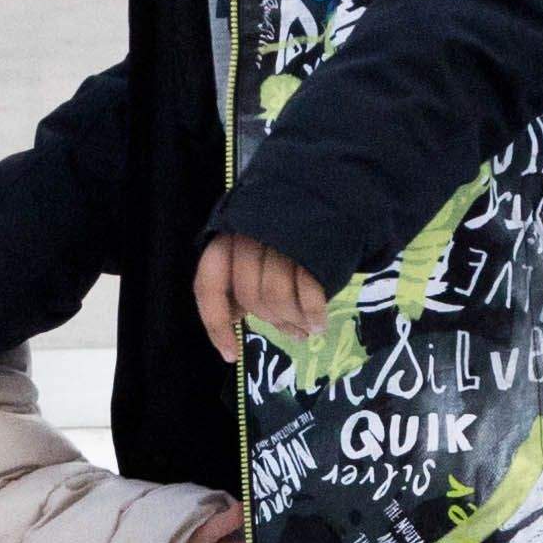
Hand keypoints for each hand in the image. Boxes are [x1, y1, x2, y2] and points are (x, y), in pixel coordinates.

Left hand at [194, 233, 329, 363]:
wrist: (333, 187)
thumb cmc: (291, 226)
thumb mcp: (257, 247)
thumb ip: (244, 278)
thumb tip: (237, 316)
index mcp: (228, 237)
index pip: (209, 285)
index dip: (216, 324)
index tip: (230, 354)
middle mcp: (249, 235)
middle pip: (250, 296)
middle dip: (271, 321)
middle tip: (292, 333)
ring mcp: (281, 238)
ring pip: (276, 296)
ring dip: (292, 320)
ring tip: (306, 329)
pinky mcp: (314, 244)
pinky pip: (308, 290)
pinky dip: (313, 313)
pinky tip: (318, 323)